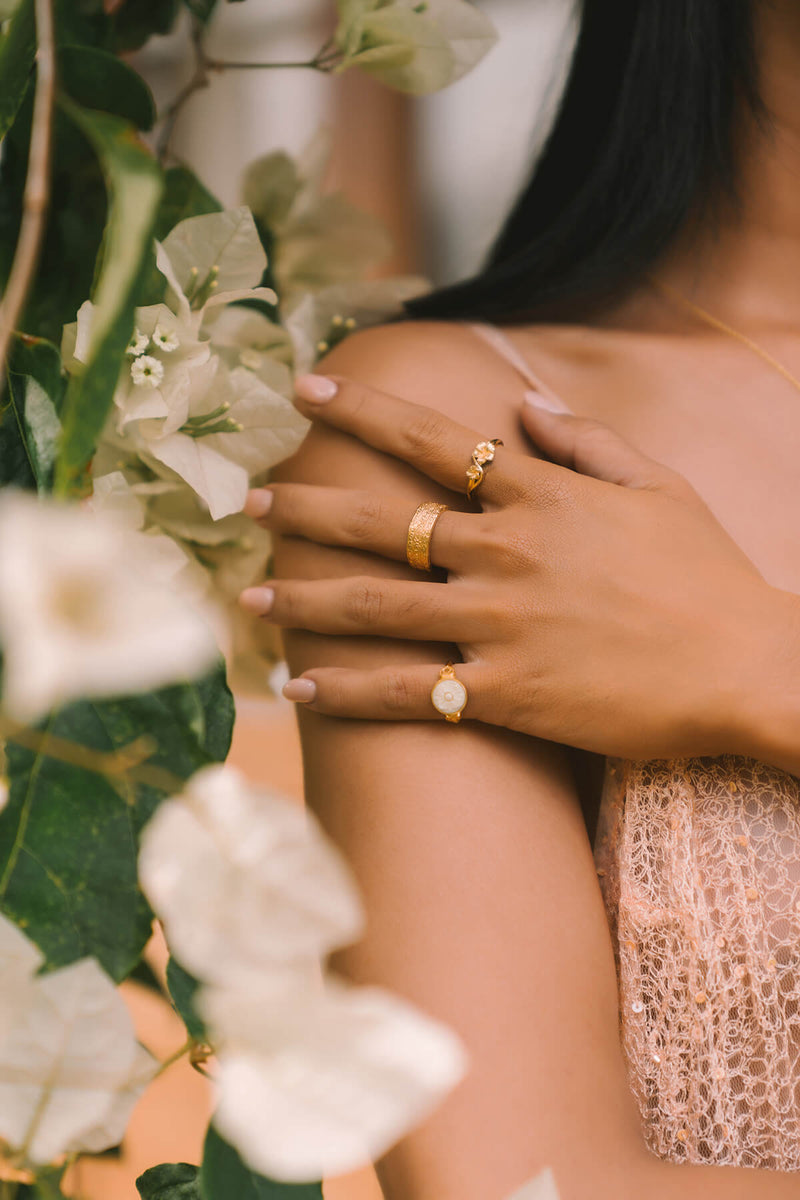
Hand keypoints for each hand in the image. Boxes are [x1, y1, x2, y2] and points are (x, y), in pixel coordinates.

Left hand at [239, 372, 799, 761]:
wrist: (746, 665)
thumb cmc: (706, 573)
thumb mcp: (656, 485)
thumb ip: (585, 439)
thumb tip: (524, 404)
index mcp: (539, 494)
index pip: (430, 441)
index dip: (361, 411)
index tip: (305, 389)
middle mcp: (505, 551)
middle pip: (380, 523)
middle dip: (306, 509)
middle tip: (249, 505)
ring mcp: (500, 623)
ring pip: (377, 608)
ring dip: (305, 601)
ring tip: (251, 600)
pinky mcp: (506, 693)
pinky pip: (408, 693)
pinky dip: (350, 690)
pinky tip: (300, 687)